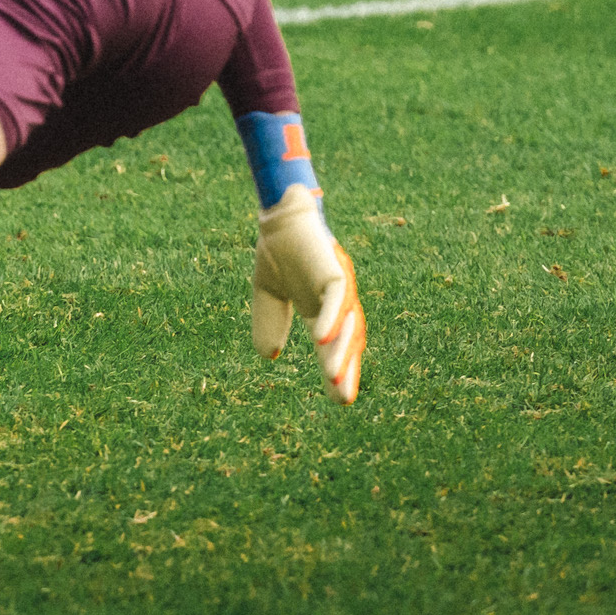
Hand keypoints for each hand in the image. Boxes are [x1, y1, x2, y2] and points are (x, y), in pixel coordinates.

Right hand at [250, 188, 362, 403]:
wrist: (279, 215)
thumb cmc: (278, 251)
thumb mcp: (268, 295)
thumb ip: (269, 323)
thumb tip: (268, 357)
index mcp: (322, 309)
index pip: (334, 346)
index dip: (339, 371)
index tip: (341, 399)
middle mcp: (337, 300)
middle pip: (347, 340)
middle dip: (346, 367)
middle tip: (343, 397)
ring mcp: (338, 285)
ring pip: (347, 323)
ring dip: (341, 350)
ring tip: (334, 377)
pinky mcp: (335, 267)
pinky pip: (338, 296)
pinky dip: (333, 318)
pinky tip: (323, 338)